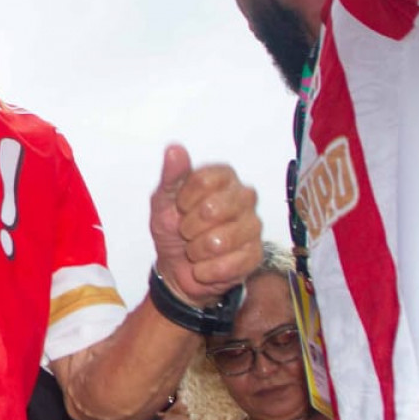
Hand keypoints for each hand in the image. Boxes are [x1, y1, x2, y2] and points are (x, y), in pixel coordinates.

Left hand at [150, 145, 261, 306]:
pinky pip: (228, 265)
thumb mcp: (163, 200)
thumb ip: (171, 175)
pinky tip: (204, 267)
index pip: (204, 179)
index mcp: (224, 178)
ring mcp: (253, 226)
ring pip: (220, 240)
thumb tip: (174, 149)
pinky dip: (206, 270)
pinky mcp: (255, 255)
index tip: (180, 207)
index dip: (184, 199)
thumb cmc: (173, 228)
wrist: (176, 267)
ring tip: (195, 250)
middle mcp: (244, 198)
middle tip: (186, 231)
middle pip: (213, 209)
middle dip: (189, 227)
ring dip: (197, 250)